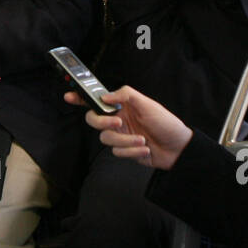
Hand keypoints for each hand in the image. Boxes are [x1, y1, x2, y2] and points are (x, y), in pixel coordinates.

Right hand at [66, 85, 192, 170]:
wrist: (178, 148)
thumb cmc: (166, 123)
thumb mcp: (147, 104)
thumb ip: (126, 95)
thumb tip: (105, 96)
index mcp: (122, 106)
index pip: (97, 100)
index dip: (81, 98)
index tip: (69, 96)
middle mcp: (118, 119)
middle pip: (94, 120)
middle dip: (103, 122)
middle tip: (118, 122)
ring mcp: (121, 135)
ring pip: (106, 139)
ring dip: (125, 141)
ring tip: (142, 140)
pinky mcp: (125, 150)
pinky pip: (117, 152)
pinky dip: (132, 151)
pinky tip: (145, 149)